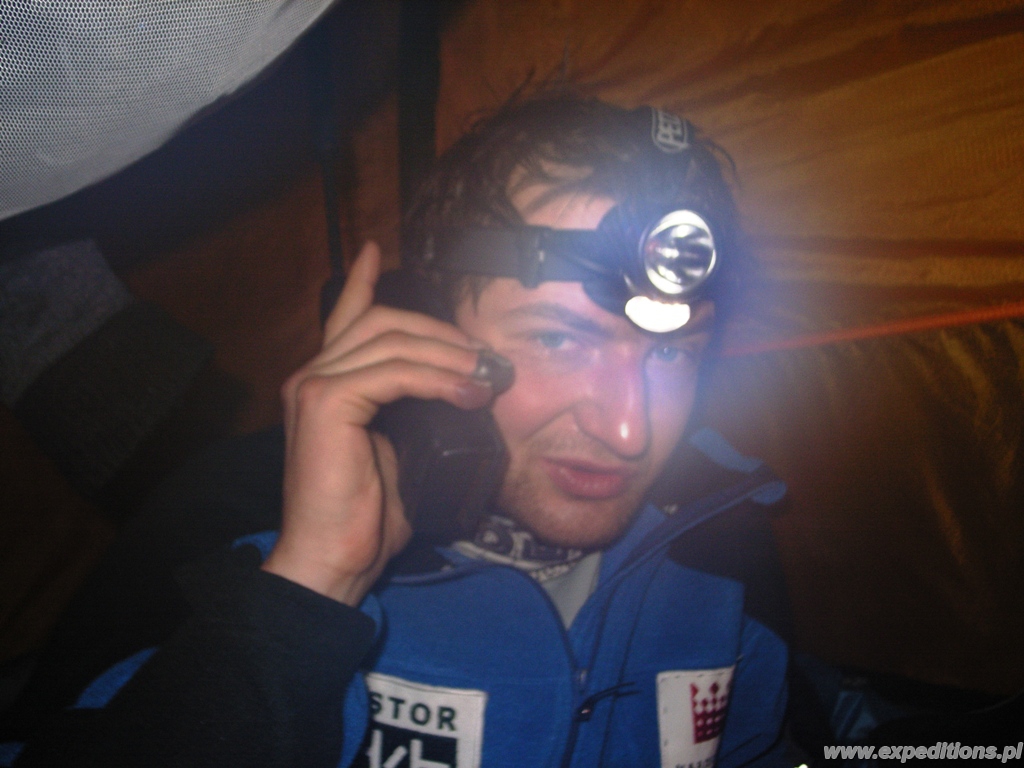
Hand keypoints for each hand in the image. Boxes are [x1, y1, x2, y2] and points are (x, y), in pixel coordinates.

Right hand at [262, 242, 493, 604]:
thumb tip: (457, 393)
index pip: (347, 319)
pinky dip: (438, 377)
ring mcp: (315, 385)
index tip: (376, 250)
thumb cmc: (364, 516)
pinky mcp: (328, 402)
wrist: (333, 559)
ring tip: (487, 374)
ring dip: (449, 354)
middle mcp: (312, 375)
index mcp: (325, 384)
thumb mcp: (395, 451)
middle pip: (383, 322)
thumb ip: (409, 413)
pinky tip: (467, 390)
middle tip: (482, 353)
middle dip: (440, 330)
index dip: (363, 282)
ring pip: (393, 340)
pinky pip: (396, 372)